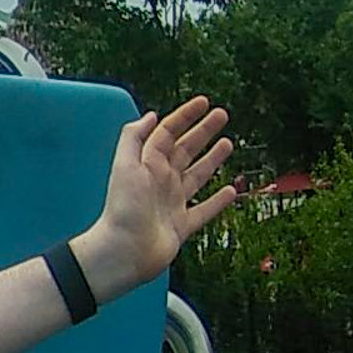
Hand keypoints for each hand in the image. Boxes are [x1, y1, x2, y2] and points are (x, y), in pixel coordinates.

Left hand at [76, 96, 236, 300]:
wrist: (124, 251)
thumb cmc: (123, 209)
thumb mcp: (125, 165)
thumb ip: (134, 137)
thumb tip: (150, 115)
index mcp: (148, 165)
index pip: (168, 133)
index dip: (185, 116)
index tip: (204, 102)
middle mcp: (161, 181)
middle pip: (186, 150)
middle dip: (203, 131)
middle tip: (222, 115)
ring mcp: (172, 203)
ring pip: (198, 176)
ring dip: (213, 159)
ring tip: (228, 143)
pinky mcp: (181, 226)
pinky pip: (204, 210)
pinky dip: (218, 201)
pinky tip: (230, 190)